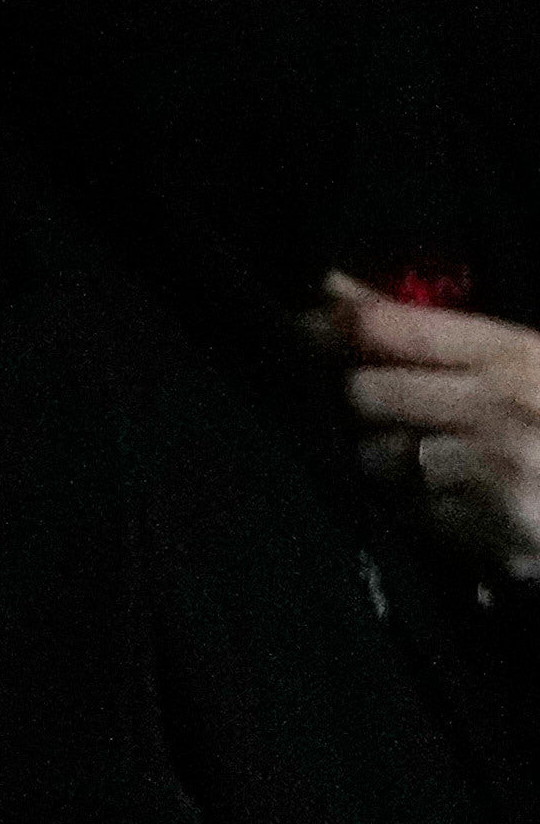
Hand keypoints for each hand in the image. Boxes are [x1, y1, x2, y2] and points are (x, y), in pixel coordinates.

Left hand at [332, 282, 539, 580]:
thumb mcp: (528, 363)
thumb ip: (435, 332)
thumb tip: (332, 289)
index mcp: (517, 354)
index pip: (391, 327)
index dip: (331, 325)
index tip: (305, 328)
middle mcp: (502, 408)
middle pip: (364, 393)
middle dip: (362, 402)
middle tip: (387, 409)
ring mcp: (496, 474)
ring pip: (377, 459)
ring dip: (388, 461)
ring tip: (439, 460)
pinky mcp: (494, 535)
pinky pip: (412, 514)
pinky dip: (423, 511)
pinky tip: (464, 503)